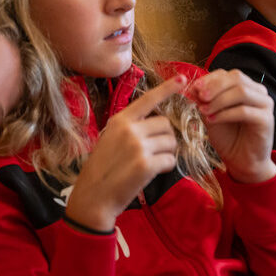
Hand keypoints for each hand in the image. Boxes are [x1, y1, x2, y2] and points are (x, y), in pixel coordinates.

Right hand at [65, 76, 184, 231]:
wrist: (93, 197)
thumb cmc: (102, 168)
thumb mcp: (110, 138)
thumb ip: (130, 127)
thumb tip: (157, 123)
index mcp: (120, 120)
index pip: (148, 99)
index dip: (167, 88)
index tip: (182, 79)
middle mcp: (130, 129)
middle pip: (166, 124)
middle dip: (166, 137)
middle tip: (155, 151)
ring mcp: (138, 147)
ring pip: (171, 142)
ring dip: (168, 153)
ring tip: (152, 162)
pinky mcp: (146, 165)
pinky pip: (170, 160)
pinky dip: (167, 166)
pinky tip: (153, 172)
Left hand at [190, 69, 275, 183]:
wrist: (242, 162)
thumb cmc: (228, 138)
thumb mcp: (211, 115)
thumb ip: (205, 101)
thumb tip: (194, 88)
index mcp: (246, 87)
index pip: (228, 74)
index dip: (210, 79)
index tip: (193, 88)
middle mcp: (258, 92)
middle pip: (237, 78)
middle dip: (215, 86)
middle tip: (199, 96)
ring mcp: (265, 104)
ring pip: (241, 92)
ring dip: (219, 100)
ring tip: (203, 110)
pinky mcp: (267, 119)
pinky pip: (244, 111)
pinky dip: (225, 114)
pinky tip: (212, 120)